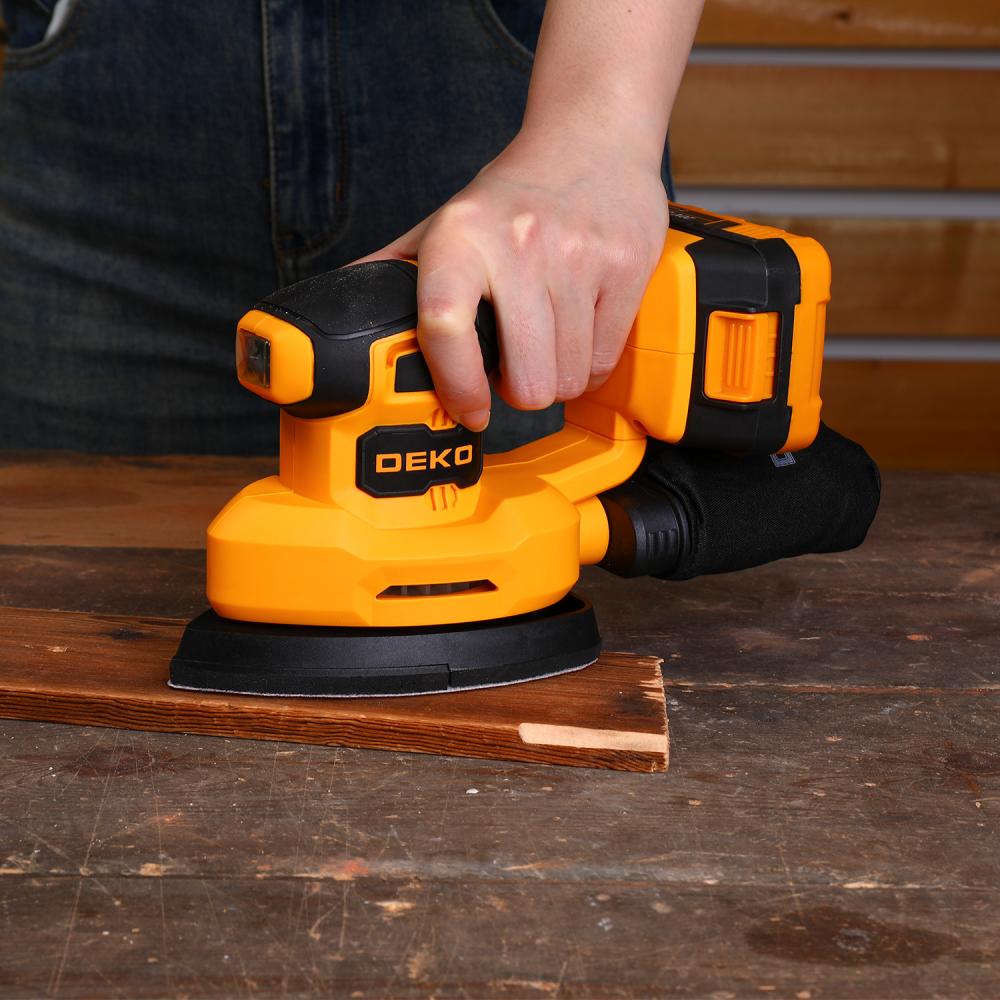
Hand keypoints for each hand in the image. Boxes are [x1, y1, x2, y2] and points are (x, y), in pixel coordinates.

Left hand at [353, 129, 668, 430]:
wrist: (591, 137)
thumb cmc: (512, 196)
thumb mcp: (444, 223)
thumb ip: (392, 274)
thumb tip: (339, 320)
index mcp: (460, 237)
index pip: (445, 325)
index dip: (456, 385)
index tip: (468, 413)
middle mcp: (518, 243)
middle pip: (525, 379)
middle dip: (519, 391)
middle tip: (513, 369)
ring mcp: (578, 256)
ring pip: (568, 379)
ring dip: (555, 379)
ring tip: (545, 345)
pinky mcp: (626, 267)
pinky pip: (602, 361)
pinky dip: (588, 365)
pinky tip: (577, 333)